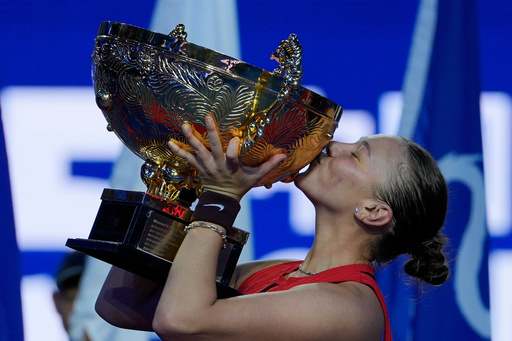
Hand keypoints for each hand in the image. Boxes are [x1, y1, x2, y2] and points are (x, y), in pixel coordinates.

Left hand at [168, 115, 286, 200]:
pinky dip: (178, 150)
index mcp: (232, 167)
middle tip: (207, 117)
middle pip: (214, 147)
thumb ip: (268, 165)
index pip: (232, 155)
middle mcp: (218, 165)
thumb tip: (284, 154)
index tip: (236, 137)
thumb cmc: (241, 186)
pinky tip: (169, 141)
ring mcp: (207, 166)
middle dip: (211, 132)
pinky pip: (187, 158)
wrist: (222, 199)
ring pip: (198, 151)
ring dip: (191, 138)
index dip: (234, 146)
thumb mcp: (256, 177)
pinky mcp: (199, 168)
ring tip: (184, 125)